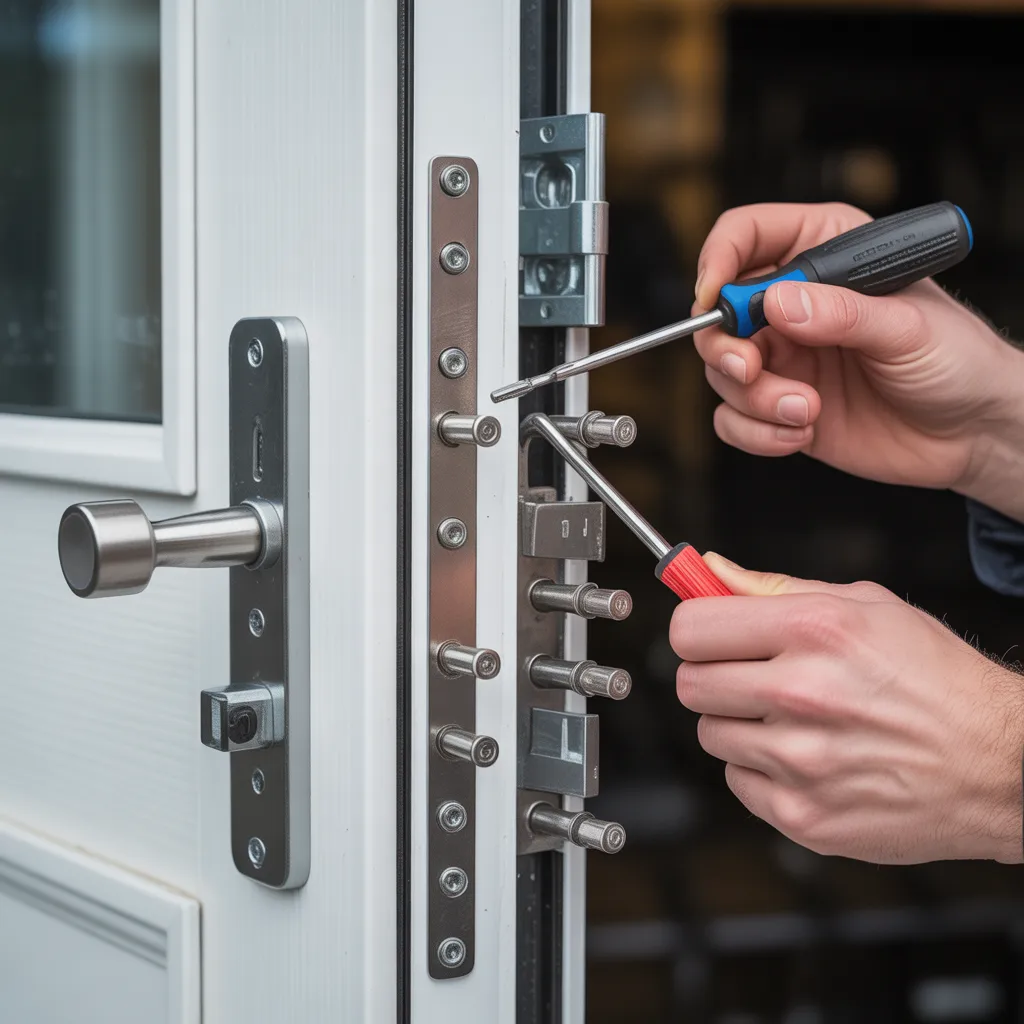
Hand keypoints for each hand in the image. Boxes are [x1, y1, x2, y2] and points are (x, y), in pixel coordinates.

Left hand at [670, 553, 1023, 864]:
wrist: (1001, 764)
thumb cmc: (937, 678)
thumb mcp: (866, 606)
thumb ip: (774, 588)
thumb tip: (708, 572)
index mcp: (816, 631)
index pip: (691, 629)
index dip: (695, 630)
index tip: (707, 635)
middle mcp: (803, 694)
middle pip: (689, 684)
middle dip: (713, 676)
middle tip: (750, 677)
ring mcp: (801, 762)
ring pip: (711, 734)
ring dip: (740, 725)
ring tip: (795, 720)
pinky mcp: (804, 816)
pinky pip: (737, 782)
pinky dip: (762, 771)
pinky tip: (808, 758)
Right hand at [693, 202, 1023, 521]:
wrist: (973, 433)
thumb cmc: (958, 360)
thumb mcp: (908, 327)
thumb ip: (842, 314)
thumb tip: (778, 302)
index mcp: (824, 255)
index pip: (746, 236)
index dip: (718, 260)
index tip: (713, 297)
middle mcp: (794, 304)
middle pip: (719, 313)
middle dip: (726, 348)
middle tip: (750, 370)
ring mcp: (784, 358)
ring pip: (722, 372)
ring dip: (755, 399)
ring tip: (806, 411)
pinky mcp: (779, 407)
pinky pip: (733, 420)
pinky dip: (757, 433)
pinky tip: (802, 432)